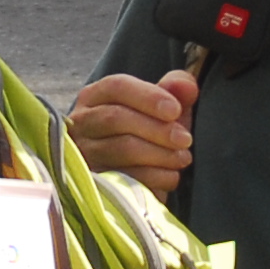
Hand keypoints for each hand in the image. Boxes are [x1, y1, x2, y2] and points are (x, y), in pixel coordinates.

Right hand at [69, 70, 196, 191]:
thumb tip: (187, 86)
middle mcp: (82, 122)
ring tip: (183, 158)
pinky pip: (125, 179)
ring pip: (120, 149)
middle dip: (156, 129)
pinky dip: (154, 178)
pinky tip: (171, 176)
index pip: (116, 87)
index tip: (175, 110)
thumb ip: (176, 90)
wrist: (135, 176)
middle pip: (115, 118)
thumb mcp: (162, 108)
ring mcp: (84, 154)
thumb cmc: (148, 132)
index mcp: (95, 96)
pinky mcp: (93, 182)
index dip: (148, 97)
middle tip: (185, 139)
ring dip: (159, 154)